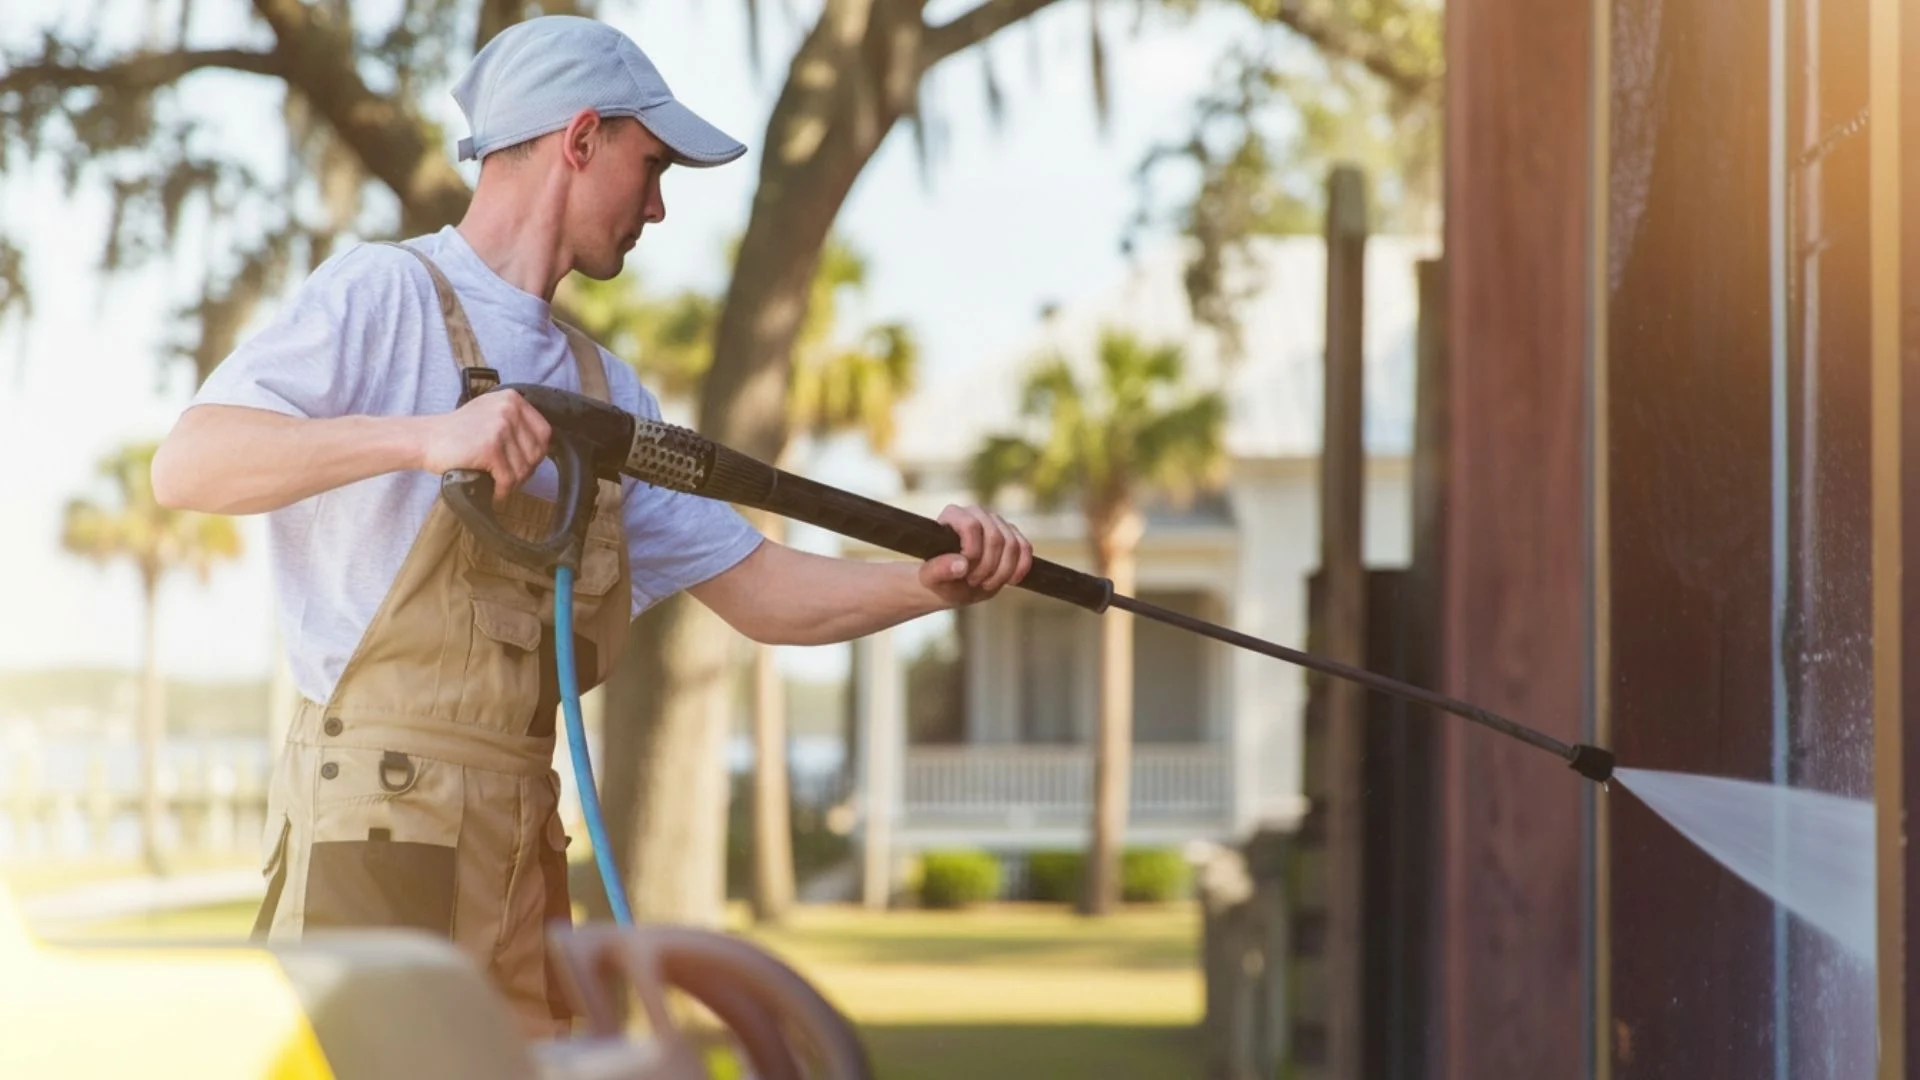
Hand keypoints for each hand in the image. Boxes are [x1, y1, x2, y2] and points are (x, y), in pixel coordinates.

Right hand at [417, 390, 551, 505]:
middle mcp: (509, 409)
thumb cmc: (457, 432)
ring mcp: (500, 427)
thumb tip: (542, 449)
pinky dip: (502, 490)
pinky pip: (508, 478)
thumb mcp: (490, 413)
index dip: (537, 453)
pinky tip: (495, 491)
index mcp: (512, 399)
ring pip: (523, 468)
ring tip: (499, 484)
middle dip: (525, 470)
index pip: (544, 432)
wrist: (426, 439)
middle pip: (537, 452)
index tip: (524, 464)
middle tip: (509, 478)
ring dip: (513, 482)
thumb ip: (516, 422)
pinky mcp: (491, 447)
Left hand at [920, 504, 1031, 605]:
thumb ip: (940, 569)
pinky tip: (1009, 581)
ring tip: (986, 583)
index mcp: (953, 515)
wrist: (953, 584)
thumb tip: (962, 564)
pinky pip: (1025, 548)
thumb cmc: (938, 578)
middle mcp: (977, 512)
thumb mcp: (931, 578)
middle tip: (974, 582)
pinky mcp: (1013, 535)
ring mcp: (997, 522)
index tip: (964, 572)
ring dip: (1002, 572)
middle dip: (988, 567)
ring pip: (1013, 545)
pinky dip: (1020, 568)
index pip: (971, 525)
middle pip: (995, 538)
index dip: (972, 552)